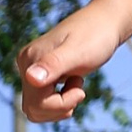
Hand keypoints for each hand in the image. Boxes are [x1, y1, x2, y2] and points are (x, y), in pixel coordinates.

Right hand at [17, 8, 122, 123]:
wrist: (105, 22)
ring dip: (60, 106)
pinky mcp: (42, 73)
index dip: (62, 104)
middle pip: (33, 109)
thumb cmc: (95, 36)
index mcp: (30, 60)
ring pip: (36, 109)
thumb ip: (54, 65)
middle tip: (78, 88)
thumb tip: (31, 78)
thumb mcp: (77, 53)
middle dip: (60, 107)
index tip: (80, 87)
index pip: (37, 103)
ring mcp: (33, 69)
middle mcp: (26, 64)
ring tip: (75, 85)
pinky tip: (73, 84)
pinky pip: (43, 102)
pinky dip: (61, 102)